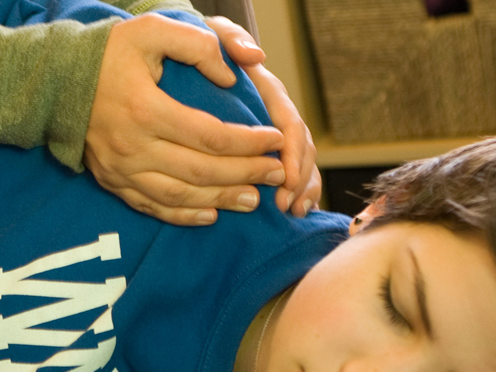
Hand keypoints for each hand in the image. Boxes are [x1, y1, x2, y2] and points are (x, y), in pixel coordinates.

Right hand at [85, 14, 286, 225]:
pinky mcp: (112, 182)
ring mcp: (120, 170)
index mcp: (145, 109)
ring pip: (180, 197)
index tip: (275, 139)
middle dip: (246, 174)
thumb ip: (196, 44)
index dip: (249, 142)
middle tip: (277, 173)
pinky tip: (211, 215)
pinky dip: (184, 216)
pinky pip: (153, 208)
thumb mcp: (151, 30)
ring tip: (255, 199)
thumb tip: (232, 75)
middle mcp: (132, 146)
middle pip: (201, 171)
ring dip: (221, 200)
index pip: (210, 135)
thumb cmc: (109, 52)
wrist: (56, 80)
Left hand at [205, 16, 321, 217]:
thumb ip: (232, 39)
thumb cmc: (204, 47)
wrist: (194, 55)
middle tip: (285, 204)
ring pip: (299, 163)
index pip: (289, 124)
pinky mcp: (263, 148)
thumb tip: (254, 56)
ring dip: (299, 189)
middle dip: (298, 179)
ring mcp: (272, 132)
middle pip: (300, 149)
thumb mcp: (214, 35)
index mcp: (267, 92)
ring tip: (291, 212)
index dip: (290, 152)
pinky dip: (294, 192)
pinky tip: (290, 211)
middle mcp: (275, 114)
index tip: (286, 177)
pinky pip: (287, 174)